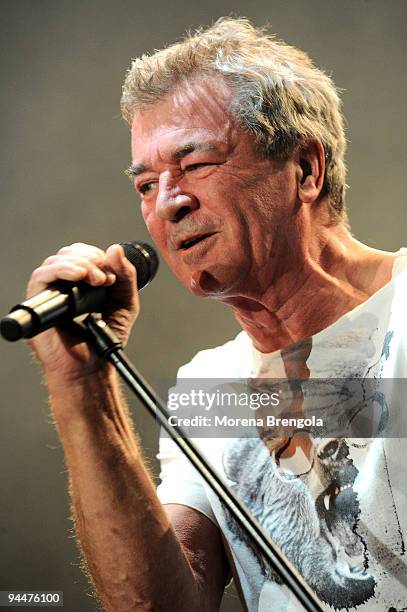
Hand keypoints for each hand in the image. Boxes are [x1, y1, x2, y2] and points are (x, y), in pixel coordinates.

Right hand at [26, 242, 138, 382]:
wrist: (91, 366)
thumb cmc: (103, 339)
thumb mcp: (124, 303)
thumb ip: (126, 276)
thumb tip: (116, 249)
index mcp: (80, 284)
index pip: (82, 254)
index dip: (96, 255)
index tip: (112, 271)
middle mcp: (62, 286)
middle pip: (68, 254)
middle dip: (90, 259)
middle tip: (105, 277)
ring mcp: (50, 294)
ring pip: (54, 261)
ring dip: (79, 264)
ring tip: (97, 279)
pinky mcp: (38, 304)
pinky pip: (41, 277)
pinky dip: (61, 270)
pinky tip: (80, 276)